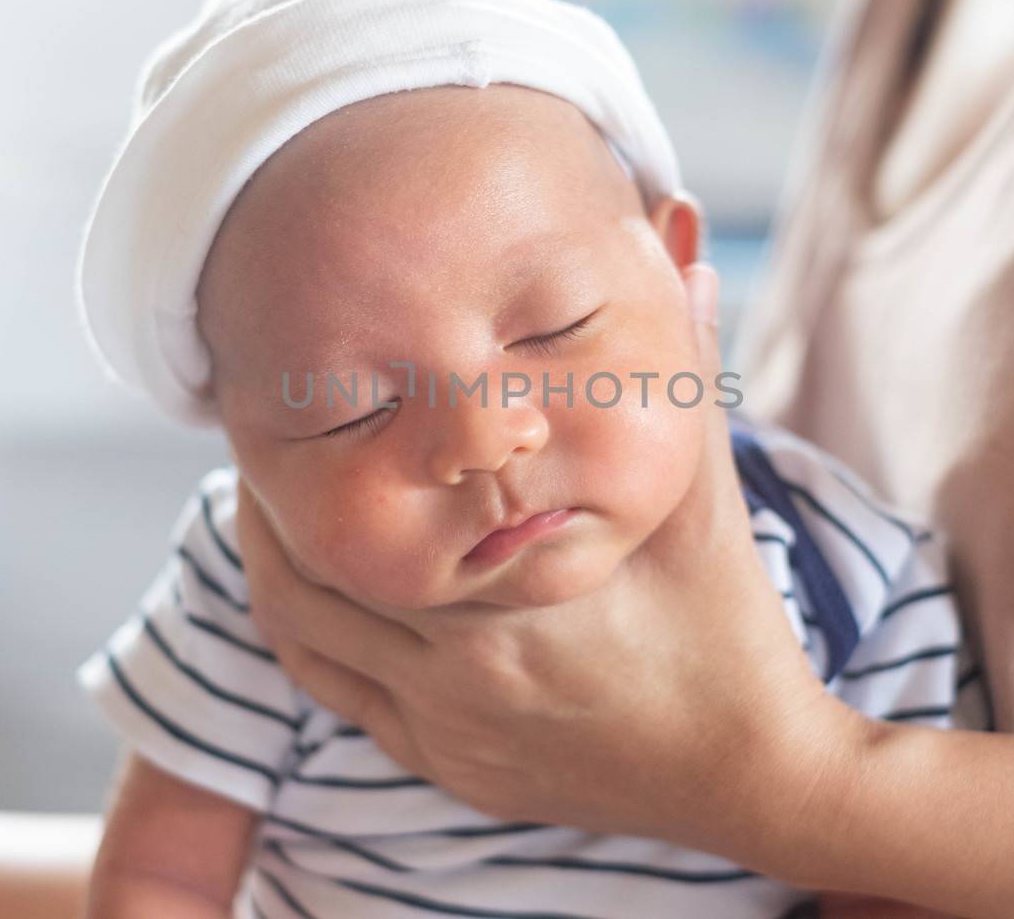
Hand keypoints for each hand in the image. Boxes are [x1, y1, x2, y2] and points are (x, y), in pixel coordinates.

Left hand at [239, 264, 856, 863]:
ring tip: (271, 509)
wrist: (750, 778)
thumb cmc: (728, 630)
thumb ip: (684, 371)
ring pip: (305, 644)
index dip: (309, 456)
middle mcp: (458, 677)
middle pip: (306, 581)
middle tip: (263, 445)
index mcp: (508, 605)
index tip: (295, 399)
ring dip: (275, 573)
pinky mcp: (450, 769)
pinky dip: (312, 641)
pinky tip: (320, 592)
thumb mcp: (702, 500)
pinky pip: (340, 700)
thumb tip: (682, 236)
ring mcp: (447, 732)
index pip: (362, 519)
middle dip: (268, 509)